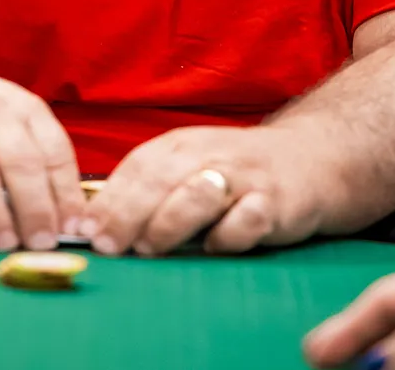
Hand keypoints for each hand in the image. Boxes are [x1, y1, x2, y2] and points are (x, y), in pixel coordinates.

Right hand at [0, 54, 83, 251]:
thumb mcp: (9, 118)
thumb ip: (35, 158)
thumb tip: (65, 218)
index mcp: (23, 107)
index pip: (54, 151)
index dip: (66, 193)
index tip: (74, 229)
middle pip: (20, 162)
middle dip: (35, 207)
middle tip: (42, 244)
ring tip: (6, 245)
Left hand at [82, 125, 321, 256]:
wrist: (310, 159)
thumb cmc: (235, 172)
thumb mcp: (188, 167)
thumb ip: (149, 191)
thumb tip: (96, 227)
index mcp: (180, 146)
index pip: (136, 168)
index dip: (107, 201)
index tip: (84, 232)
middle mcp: (208, 155)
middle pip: (159, 181)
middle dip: (127, 215)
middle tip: (108, 247)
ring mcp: (243, 177)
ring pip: (197, 196)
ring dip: (168, 224)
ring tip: (149, 249)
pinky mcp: (275, 202)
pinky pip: (246, 221)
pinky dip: (227, 237)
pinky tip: (214, 248)